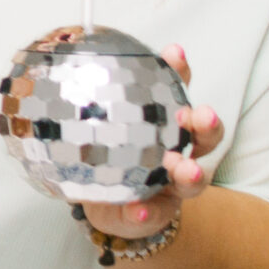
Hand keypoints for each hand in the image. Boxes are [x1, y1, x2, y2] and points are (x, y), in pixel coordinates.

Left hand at [82, 44, 222, 243]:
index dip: (178, 71)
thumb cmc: (105, 158)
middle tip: (198, 115)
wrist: (112, 205)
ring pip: (193, 178)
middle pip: (203, 134)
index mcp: (163, 124)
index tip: (174, 53)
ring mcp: (173, 185)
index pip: (176, 91)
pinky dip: (147, 213)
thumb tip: (62, 59)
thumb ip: (86, 101)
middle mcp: (178, 152)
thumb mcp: (93, 127)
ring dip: (191, 173)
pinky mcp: (159, 213)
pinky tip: (138, 210)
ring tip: (186, 170)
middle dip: (205, 123)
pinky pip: (154, 214)